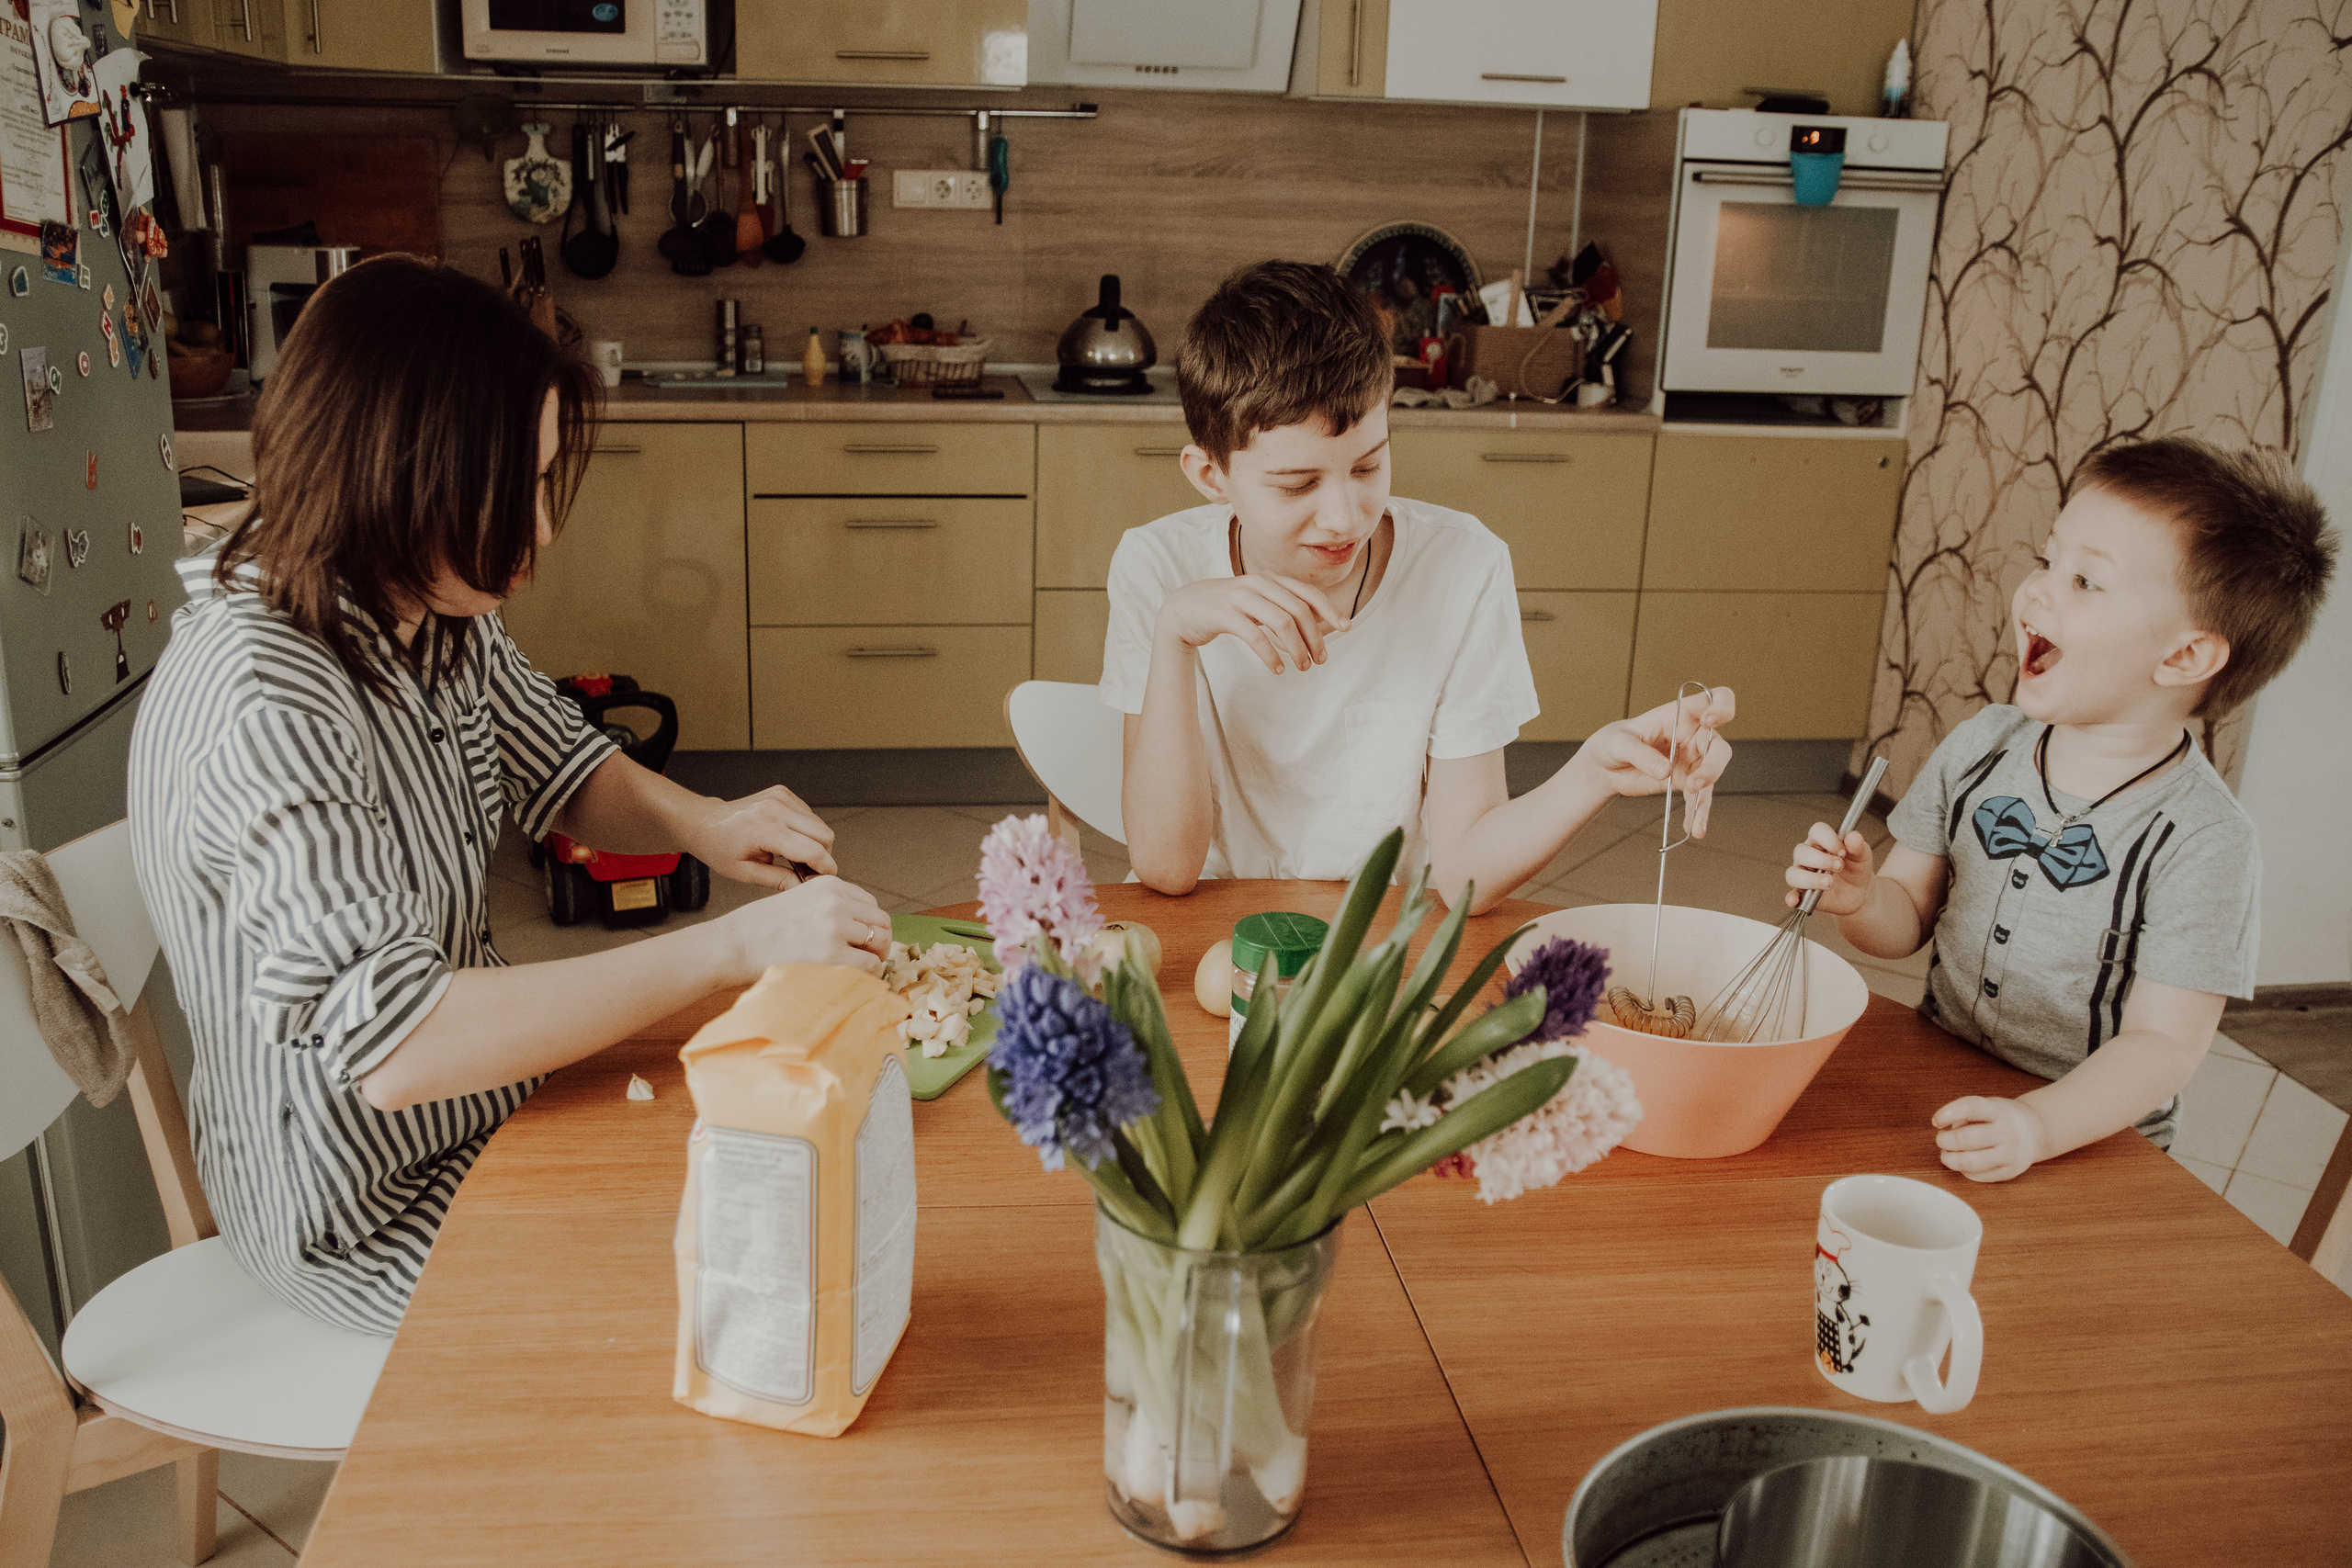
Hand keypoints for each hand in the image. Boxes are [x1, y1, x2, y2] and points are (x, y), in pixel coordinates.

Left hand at [686, 786, 837, 887]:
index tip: (825, 878)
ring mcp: (781, 797)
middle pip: (824, 834)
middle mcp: (776, 809)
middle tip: (807, 869)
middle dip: (823, 855)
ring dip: (815, 842)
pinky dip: (806, 830)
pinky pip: (809, 814)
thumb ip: (778, 880)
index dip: (825, 867)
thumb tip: (803, 887)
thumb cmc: (719, 847)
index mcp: (766, 830)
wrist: (704, 822)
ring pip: (820, 824)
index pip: (812, 850)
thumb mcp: (745, 873)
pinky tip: (789, 838)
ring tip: (794, 855)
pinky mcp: (783, 793)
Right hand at [713, 875, 891, 985]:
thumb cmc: (759, 928)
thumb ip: (827, 908)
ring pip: (881, 942)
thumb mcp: (797, 900)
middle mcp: (837, 902)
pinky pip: (869, 965)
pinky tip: (854, 978)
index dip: (870, 924)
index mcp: (829, 885)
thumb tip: (857, 929)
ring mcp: (836, 926)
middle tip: (868, 957)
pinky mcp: (833, 954)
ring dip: (875, 957)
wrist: (734, 943)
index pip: (870, 903)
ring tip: (860, 970)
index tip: (864, 939)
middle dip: (880, 941)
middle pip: (881, 921)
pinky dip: (868, 974)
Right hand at [1155, 573, 1348, 674]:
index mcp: (1269, 579)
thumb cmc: (1227, 610)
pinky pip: (1254, 635)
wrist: (1183, 610)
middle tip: (1320, 661)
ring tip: (1302, 667)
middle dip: (1315, 637)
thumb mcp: (1258, 604)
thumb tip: (1320, 621)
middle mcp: (1257, 583)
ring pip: (1281, 622)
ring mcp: (1239, 596)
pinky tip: (1277, 669)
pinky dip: (1270, 654)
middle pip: (1298, 609)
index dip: (1330, 609)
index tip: (1346, 628)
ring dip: (1297, 648)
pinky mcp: (1224, 613)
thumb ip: (1284, 607)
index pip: (1308, 592)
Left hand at [1570, 686, 1734, 831]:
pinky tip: (1692, 829)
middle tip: (1694, 784)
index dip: (1721, 707)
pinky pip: (1699, 798)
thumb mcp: (1619, 744)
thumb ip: (1641, 754)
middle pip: (1718, 747)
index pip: (1715, 700)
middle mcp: (1694, 735)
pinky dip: (1697, 814)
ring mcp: (1693, 760)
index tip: (1710, 721)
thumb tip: (1664, 771)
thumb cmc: (1613, 743)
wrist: (1606, 768)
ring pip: (1712, 776)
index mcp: (1681, 714)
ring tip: (1695, 822)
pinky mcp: (1687, 781)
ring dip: (1705, 798)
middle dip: (1713, 766)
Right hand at [1786, 823, 1875, 913]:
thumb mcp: (1862, 856)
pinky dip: (1791, 897)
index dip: (1828, 839)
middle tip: (1839, 867)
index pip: (1817, 831)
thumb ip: (1858, 846)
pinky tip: (1795, 900)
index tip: (1843, 851)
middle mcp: (1807, 856)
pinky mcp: (1802, 893)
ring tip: (1829, 883)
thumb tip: (1853, 836)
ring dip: (1810, 879)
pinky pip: (1792, 894)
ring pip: (1793, 873)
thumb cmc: (1856, 869)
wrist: (1859, 892)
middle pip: (1801, 852)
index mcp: (1821, 841)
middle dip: (1821, 860)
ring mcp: (1802, 874)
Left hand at [1931, 1096, 2050, 1181]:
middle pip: (1966, 1138)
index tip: (1936, 1121)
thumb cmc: (2002, 1117)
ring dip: (1950, 1159)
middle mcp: (2006, 1132)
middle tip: (1941, 1140)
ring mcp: (2010, 1153)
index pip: (1970, 1108)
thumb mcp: (1987, 1106)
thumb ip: (1966, 1115)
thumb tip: (1944, 1130)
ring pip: (1970, 1162)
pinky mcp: (2010, 1171)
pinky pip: (1979, 1176)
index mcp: (1997, 1111)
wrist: (2036, 1130)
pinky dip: (1965, 1171)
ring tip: (1947, 1154)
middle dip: (1945, 1140)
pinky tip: (1965, 1163)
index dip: (1947, 1114)